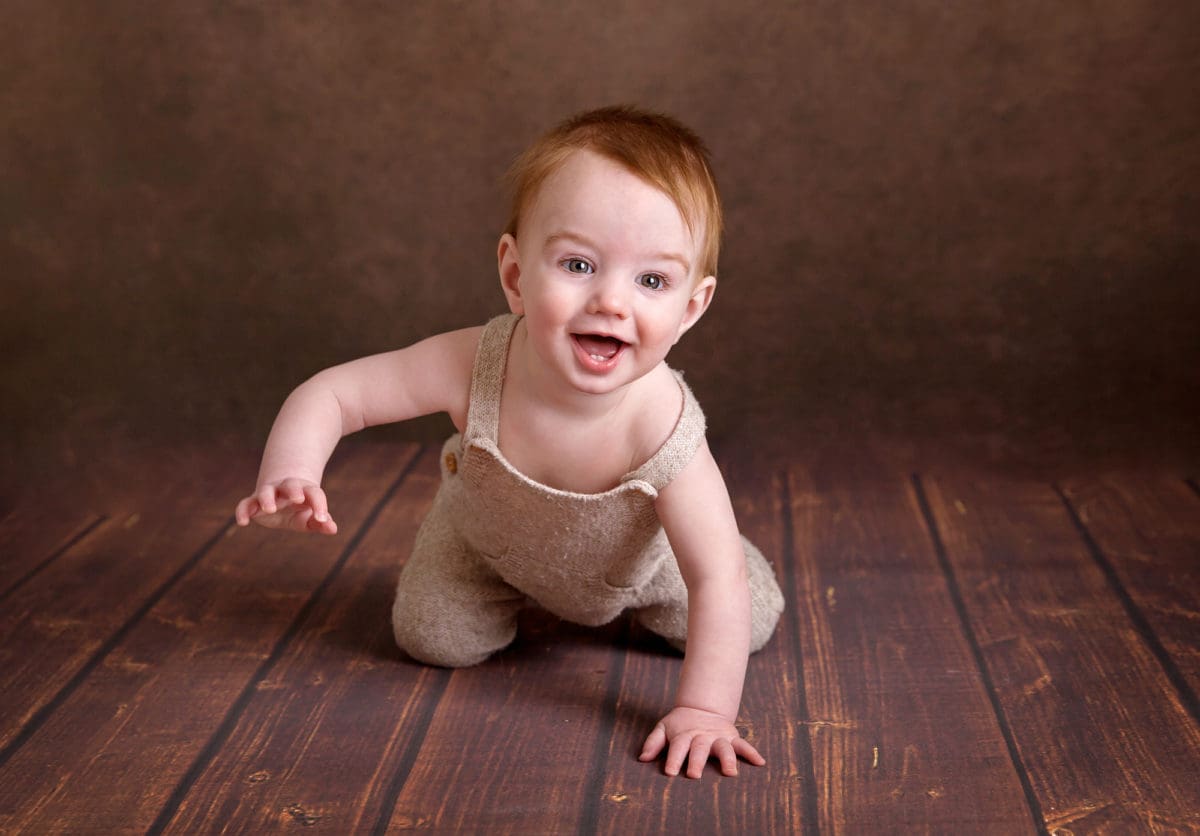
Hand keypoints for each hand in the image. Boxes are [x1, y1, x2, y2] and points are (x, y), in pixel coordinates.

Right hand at [234, 478, 337, 534]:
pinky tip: (243, 522)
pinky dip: (243, 511)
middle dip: (294, 490)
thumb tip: (332, 529)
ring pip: (266, 491)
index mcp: (305, 491)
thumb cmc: (301, 509)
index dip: (320, 505)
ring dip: (267, 498)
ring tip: (269, 509)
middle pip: (290, 485)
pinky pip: (246, 504)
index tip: (322, 518)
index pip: (314, 494)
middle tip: (298, 498)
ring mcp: (269, 494)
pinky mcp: (253, 503)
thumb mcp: (310, 517)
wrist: (281, 496)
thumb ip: (321, 522)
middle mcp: (286, 489)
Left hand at [639, 705, 764, 777]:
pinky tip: (760, 762)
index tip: (670, 772)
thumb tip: (642, 759)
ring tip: (731, 773)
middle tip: (694, 774)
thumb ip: (653, 742)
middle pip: (699, 749)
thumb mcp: (663, 728)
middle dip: (697, 761)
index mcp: (684, 734)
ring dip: (727, 759)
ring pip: (723, 748)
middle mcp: (701, 736)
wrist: (702, 707)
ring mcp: (718, 737)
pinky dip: (752, 753)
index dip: (673, 759)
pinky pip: (743, 745)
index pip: (677, 747)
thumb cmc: (679, 725)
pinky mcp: (731, 737)